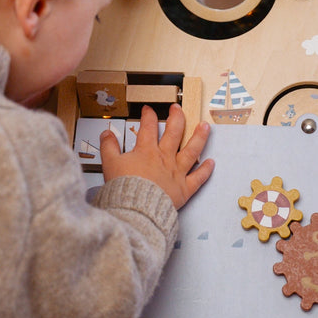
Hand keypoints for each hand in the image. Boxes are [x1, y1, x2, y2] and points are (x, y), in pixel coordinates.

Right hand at [99, 103, 213, 208]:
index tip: (149, 110)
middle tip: (178, 109)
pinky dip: (205, 170)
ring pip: (192, 150)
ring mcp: (176, 172)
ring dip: (199, 137)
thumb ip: (109, 147)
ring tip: (205, 127)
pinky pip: (198, 177)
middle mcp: (164, 158)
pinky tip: (210, 162)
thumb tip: (106, 134)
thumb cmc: (125, 189)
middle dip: (177, 117)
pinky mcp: (184, 188)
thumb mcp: (110, 164)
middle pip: (174, 132)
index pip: (148, 127)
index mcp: (146, 151)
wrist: (136, 208)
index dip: (148, 115)